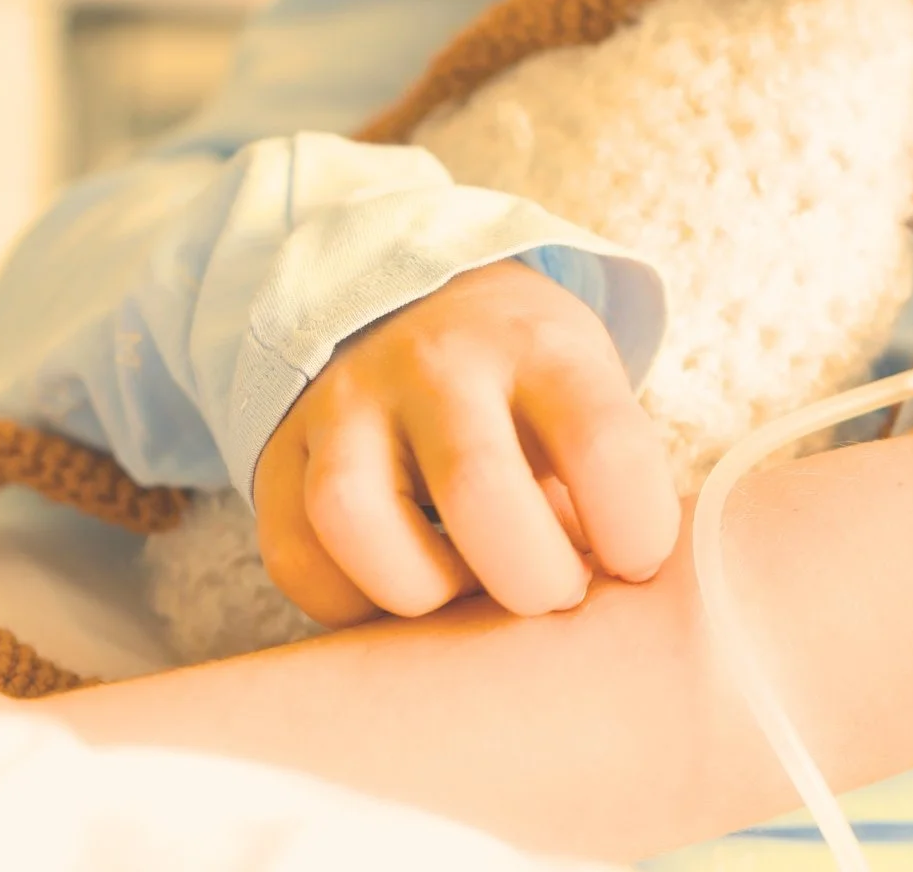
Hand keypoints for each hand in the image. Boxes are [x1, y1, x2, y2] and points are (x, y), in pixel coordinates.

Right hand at [254, 259, 677, 627]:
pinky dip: (351, 603)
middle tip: (551, 591)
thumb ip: (606, 484)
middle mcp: (433, 365)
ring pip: (353, 518)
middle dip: (530, 578)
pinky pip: (296, 557)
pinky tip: (398, 584)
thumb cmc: (523, 383)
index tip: (632, 560)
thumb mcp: (585, 392)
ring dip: (421, 590)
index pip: (601, 442)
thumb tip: (609, 610)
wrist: (410, 302)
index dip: (634, 531)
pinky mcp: (279, 453)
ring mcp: (344, 403)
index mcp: (538, 347)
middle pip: (475, 488)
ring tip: (460, 588)